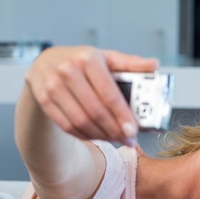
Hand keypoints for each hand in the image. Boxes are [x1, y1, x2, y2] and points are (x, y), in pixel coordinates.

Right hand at [24, 45, 158, 145]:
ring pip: (81, 121)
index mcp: (88, 59)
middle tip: (128, 140)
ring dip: (101, 135)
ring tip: (115, 139)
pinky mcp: (44, 99)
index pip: (109, 94)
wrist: (46, 62)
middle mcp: (67, 70)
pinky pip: (67, 125)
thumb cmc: (83, 61)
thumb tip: (155, 64)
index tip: (133, 131)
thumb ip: (131, 63)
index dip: (122, 115)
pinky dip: (85, 135)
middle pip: (95, 111)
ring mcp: (52, 85)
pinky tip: (98, 137)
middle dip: (115, 130)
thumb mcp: (107, 58)